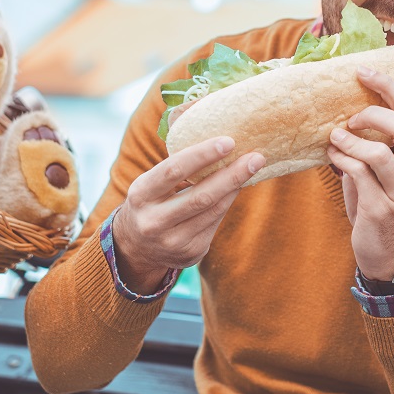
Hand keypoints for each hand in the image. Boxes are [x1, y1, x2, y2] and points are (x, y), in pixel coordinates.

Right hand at [113, 136, 264, 291]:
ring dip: (236, 187)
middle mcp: (153, 221)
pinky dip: (228, 201)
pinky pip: (216, 222)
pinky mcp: (190, 252)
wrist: (137, 248)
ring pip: (213, 210)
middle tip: (256, 157)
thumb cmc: (152, 202)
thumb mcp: (151, 184)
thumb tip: (221, 143)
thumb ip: (177, 167)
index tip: (229, 141)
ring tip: (253, 167)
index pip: (173, 170)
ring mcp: (173, 241)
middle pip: (201, 196)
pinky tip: (238, 186)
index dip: (202, 155)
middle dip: (232, 175)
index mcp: (140, 195)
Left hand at [326, 67, 393, 280]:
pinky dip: (341, 161)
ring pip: (378, 153)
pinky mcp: (380, 209)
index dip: (389, 88)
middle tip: (350, 118)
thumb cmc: (380, 207)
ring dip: (350, 141)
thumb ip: (375, 147)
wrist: (387, 255)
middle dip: (372, 114)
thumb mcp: (385, 175)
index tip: (365, 71)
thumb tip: (345, 114)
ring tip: (334, 138)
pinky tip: (332, 158)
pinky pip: (358, 175)